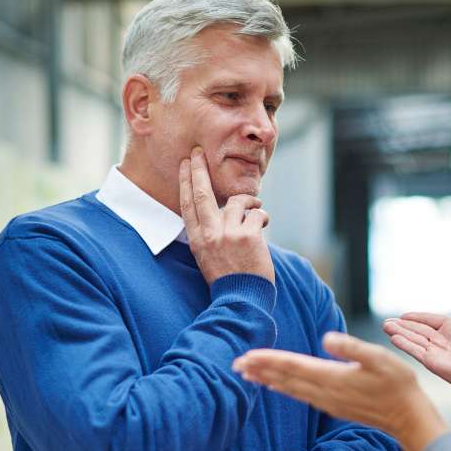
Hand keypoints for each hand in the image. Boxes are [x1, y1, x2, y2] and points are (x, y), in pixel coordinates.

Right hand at [180, 146, 273, 283]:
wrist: (242, 299)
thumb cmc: (228, 279)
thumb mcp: (208, 257)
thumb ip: (209, 234)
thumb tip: (218, 211)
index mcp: (197, 240)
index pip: (188, 204)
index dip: (186, 182)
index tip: (186, 164)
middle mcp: (210, 234)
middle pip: (202, 194)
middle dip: (200, 169)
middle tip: (198, 151)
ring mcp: (228, 234)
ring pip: (236, 201)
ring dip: (249, 202)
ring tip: (255, 208)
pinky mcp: (248, 235)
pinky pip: (257, 214)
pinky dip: (263, 216)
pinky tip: (264, 224)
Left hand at [233, 332, 448, 450]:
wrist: (408, 419)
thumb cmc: (398, 385)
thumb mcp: (380, 359)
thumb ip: (352, 348)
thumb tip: (327, 338)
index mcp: (332, 377)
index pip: (293, 366)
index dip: (269, 360)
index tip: (246, 356)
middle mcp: (325, 392)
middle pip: (285, 378)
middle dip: (260, 370)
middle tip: (234, 364)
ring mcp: (328, 401)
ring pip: (290, 388)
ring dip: (267, 380)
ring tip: (246, 374)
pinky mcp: (333, 406)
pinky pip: (300, 395)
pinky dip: (283, 389)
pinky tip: (276, 386)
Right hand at [383, 290, 450, 423]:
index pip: (429, 320)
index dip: (416, 317)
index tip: (403, 315)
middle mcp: (441, 339)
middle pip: (417, 330)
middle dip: (402, 326)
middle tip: (386, 322)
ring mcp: (435, 351)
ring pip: (413, 339)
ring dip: (399, 333)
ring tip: (385, 327)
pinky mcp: (431, 362)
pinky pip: (415, 350)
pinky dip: (404, 344)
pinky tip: (394, 338)